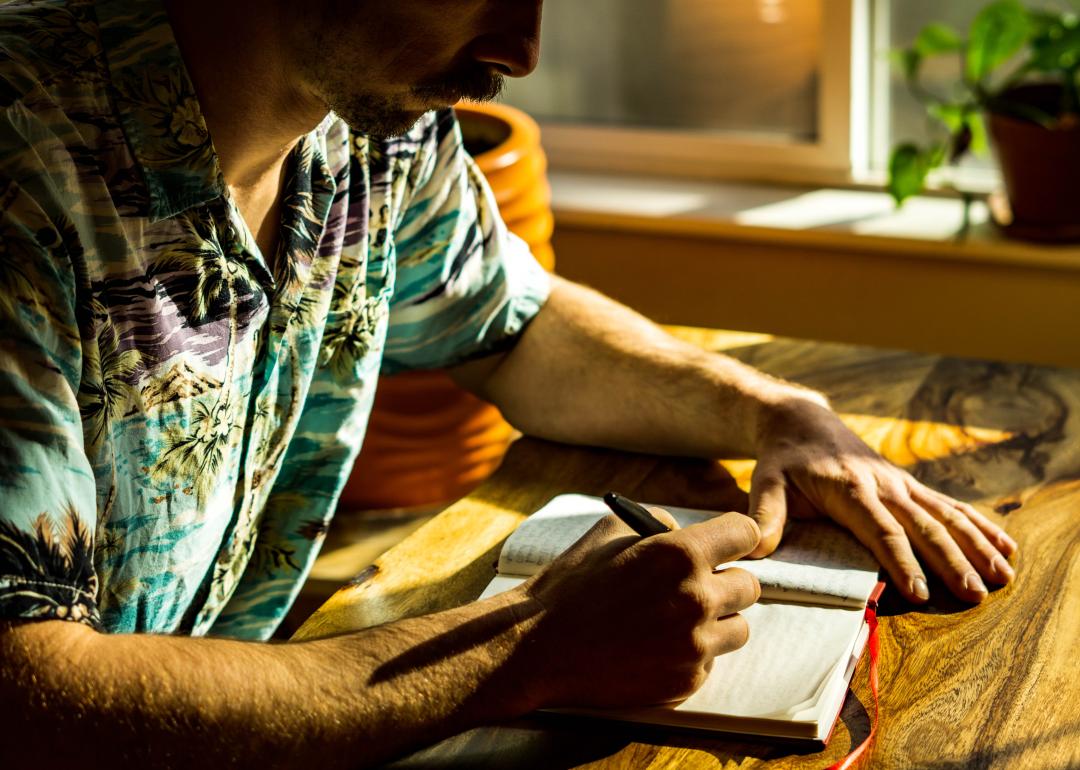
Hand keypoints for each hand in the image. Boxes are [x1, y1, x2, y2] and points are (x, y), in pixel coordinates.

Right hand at [509, 510, 760, 709]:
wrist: (537, 647)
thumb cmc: (571, 585)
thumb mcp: (611, 532)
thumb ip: (659, 525)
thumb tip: (690, 531)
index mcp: (679, 553)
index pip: (745, 533)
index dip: (735, 537)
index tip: (728, 544)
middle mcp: (696, 598)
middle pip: (749, 585)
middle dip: (725, 581)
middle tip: (696, 586)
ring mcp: (694, 645)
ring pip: (738, 629)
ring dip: (716, 622)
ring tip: (675, 619)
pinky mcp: (686, 681)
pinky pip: (711, 662)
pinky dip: (690, 654)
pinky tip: (654, 647)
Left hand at [748, 397, 1017, 603]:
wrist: (803, 422)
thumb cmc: (783, 461)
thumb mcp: (766, 482)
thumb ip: (764, 515)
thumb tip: (757, 550)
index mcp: (849, 489)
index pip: (879, 530)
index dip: (900, 561)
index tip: (918, 592)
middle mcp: (882, 485)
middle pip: (922, 526)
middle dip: (950, 561)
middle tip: (973, 593)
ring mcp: (901, 485)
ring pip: (946, 516)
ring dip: (976, 546)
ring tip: (1004, 576)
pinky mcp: (910, 487)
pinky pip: (951, 506)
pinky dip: (980, 526)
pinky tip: (1007, 547)